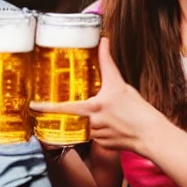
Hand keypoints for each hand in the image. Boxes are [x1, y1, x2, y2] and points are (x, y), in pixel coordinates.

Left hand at [30, 37, 162, 153]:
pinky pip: (98, 135)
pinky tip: (117, 126)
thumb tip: (103, 40)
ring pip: (89, 125)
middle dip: (88, 110)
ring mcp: (97, 136)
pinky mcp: (104, 145)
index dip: (46, 107)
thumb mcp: (120, 83)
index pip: (64, 107)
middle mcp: (92, 123)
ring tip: (115, 116)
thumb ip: (107, 62)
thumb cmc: (137, 109)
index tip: (33, 106)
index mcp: (92, 107)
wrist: (152, 135)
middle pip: (79, 115)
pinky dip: (104, 130)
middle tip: (106, 109)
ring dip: (97, 119)